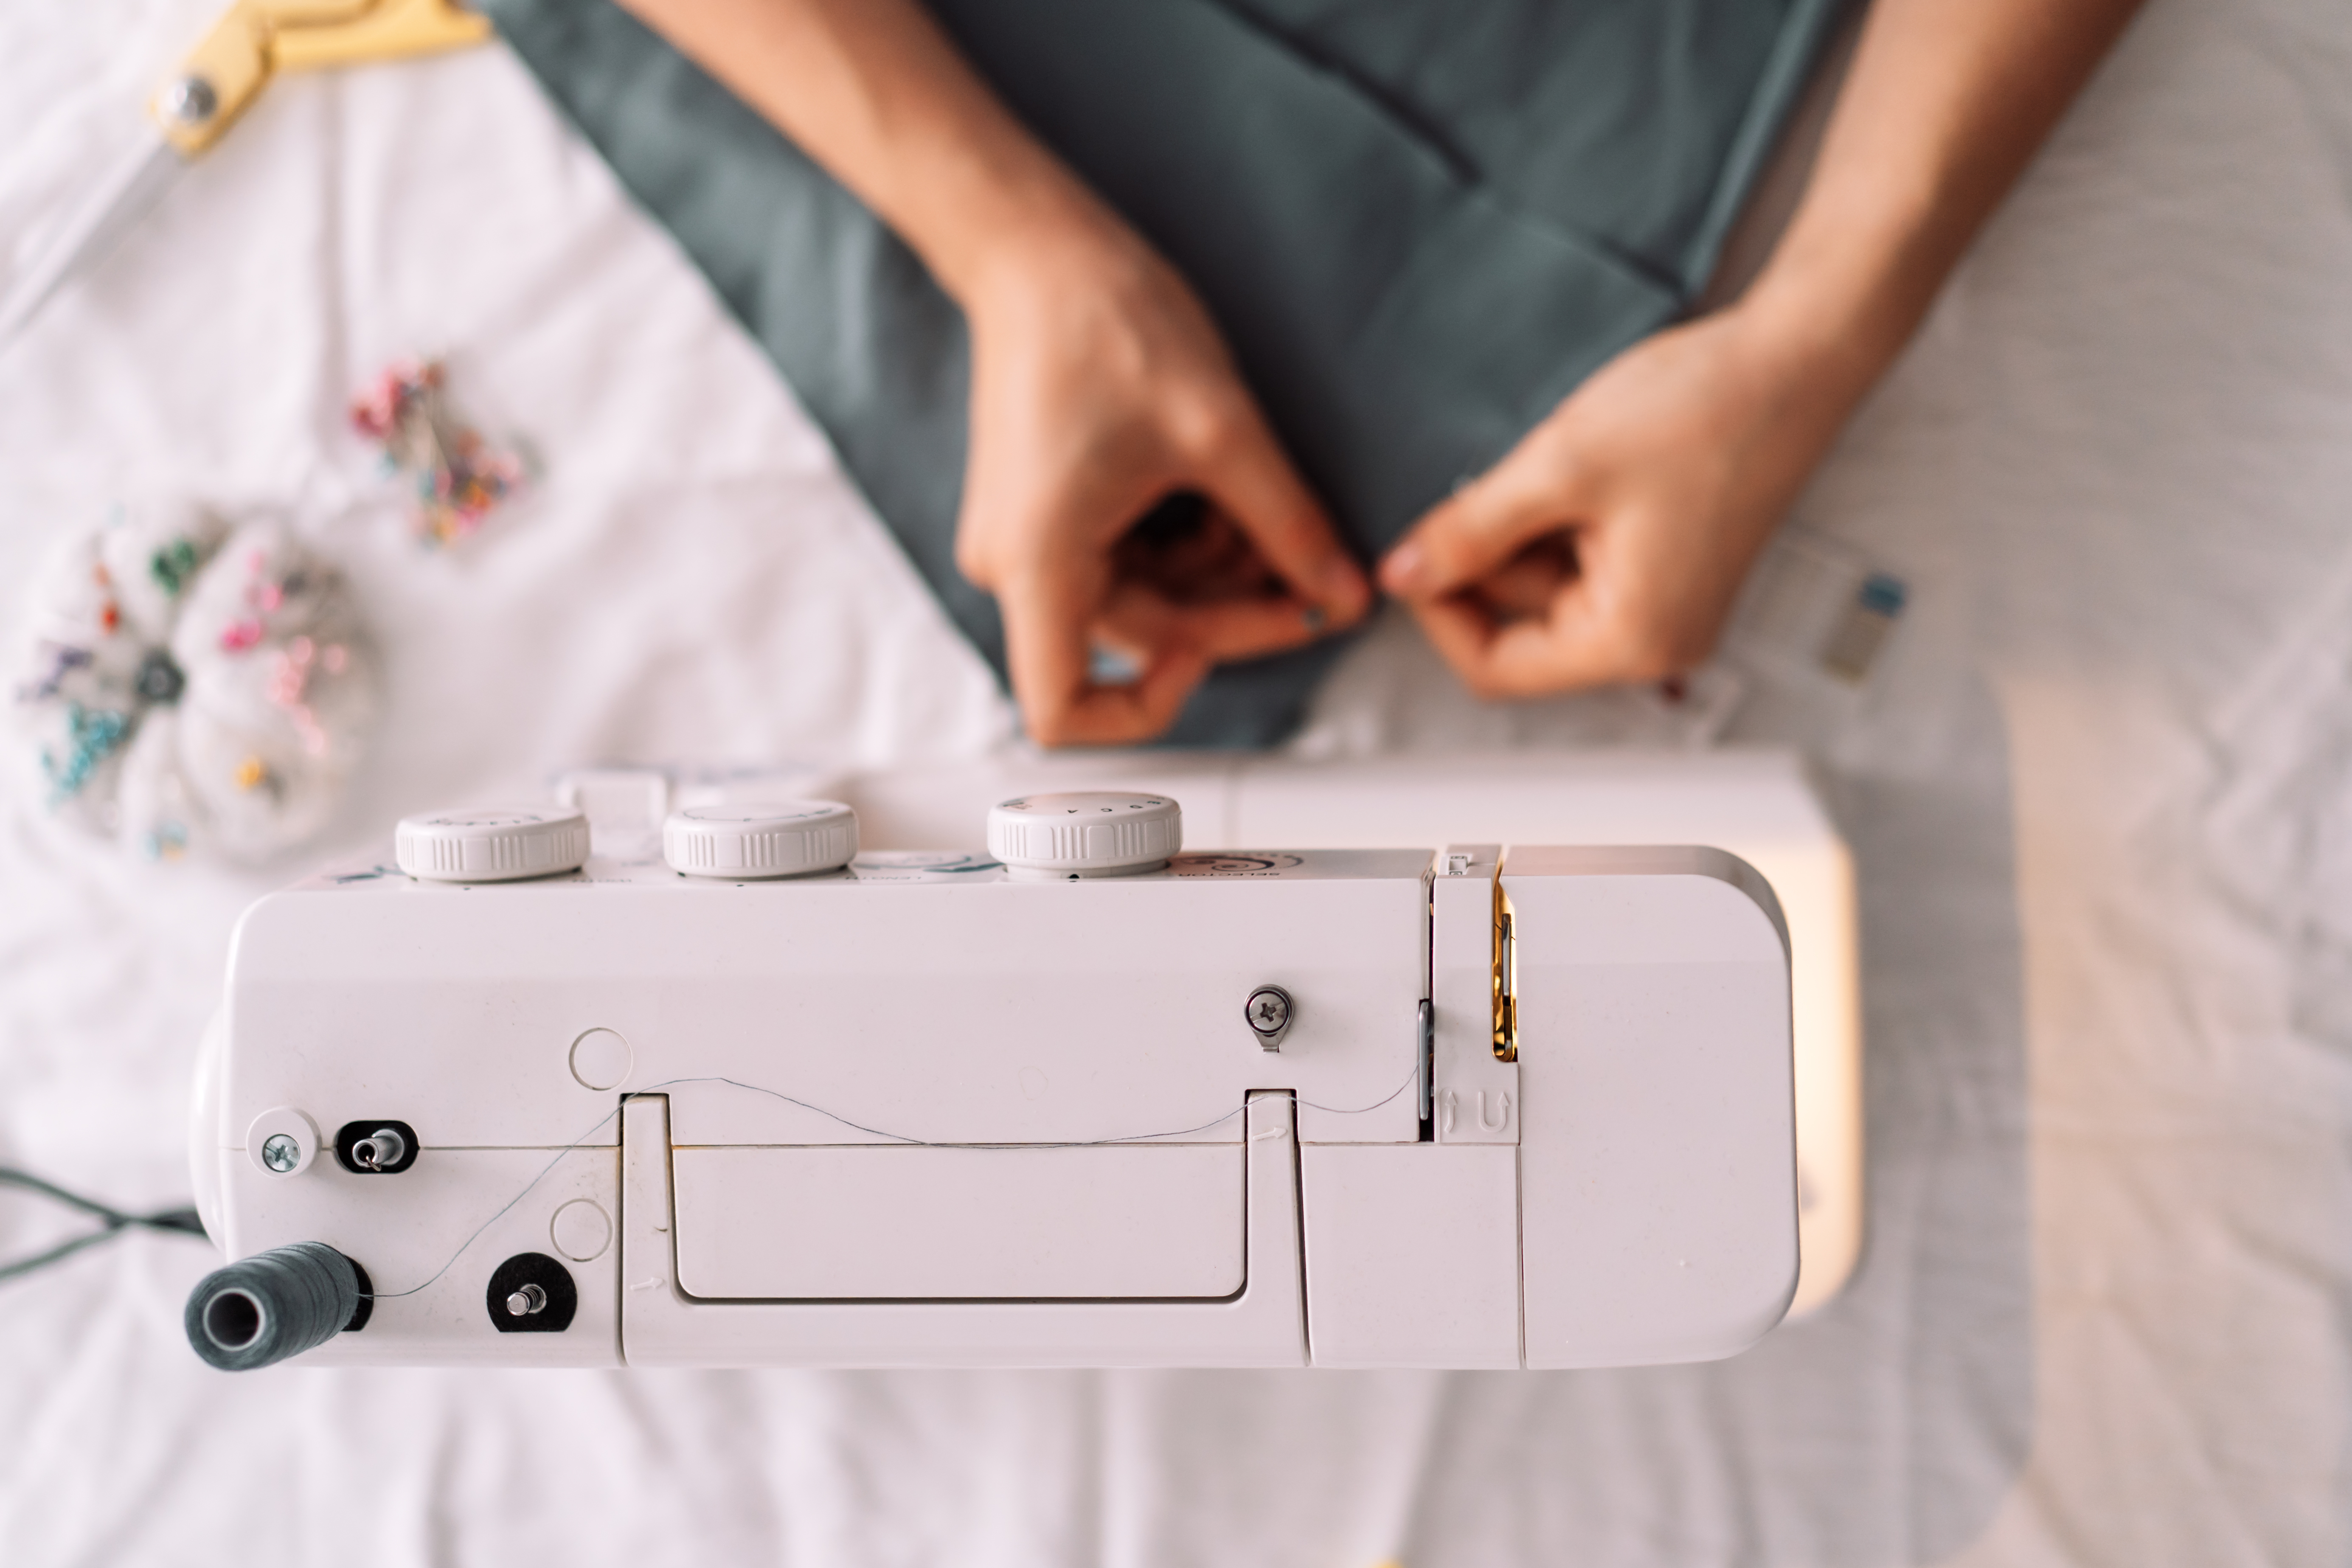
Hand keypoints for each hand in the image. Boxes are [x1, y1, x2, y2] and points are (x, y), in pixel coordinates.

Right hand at [955, 229, 1369, 745]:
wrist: (1039, 251)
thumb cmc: (1103, 322)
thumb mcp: (1222, 434)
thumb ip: (1288, 528)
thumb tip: (1344, 594)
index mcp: (1037, 560)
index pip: (1061, 712)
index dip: (1142, 710)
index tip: (1210, 656)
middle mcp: (1017, 564)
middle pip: (1136, 644)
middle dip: (1233, 613)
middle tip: (1316, 576)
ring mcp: (1031, 541)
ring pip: (1146, 603)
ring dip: (1220, 576)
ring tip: (1273, 516)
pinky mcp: (1051, 515)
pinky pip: (1131, 561)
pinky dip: (1190, 545)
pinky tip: (1230, 498)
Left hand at [1376, 306, 1863, 697]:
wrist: (1797, 357)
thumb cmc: (1705, 409)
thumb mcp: (1560, 469)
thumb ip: (1470, 532)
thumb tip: (1403, 576)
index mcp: (1633, 641)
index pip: (1496, 669)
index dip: (1439, 614)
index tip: (1412, 555)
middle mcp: (1657, 642)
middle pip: (1521, 629)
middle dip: (1493, 557)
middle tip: (1500, 481)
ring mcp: (1668, 606)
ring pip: (1548, 588)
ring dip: (1529, 528)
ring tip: (1563, 463)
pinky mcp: (1672, 568)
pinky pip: (1585, 562)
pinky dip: (1563, 518)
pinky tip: (1587, 466)